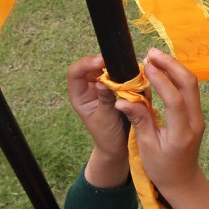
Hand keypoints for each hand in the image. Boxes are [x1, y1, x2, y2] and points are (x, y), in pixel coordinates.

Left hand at [67, 55, 129, 185]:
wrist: (118, 145)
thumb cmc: (107, 135)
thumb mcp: (105, 118)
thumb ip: (104, 100)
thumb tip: (103, 81)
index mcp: (79, 95)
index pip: (75, 73)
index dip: (86, 64)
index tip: (102, 62)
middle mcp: (88, 88)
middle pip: (91, 66)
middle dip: (104, 62)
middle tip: (119, 62)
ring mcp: (101, 86)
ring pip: (105, 68)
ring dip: (116, 67)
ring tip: (128, 69)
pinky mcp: (113, 88)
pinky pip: (117, 75)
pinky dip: (124, 74)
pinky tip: (133, 75)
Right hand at [116, 48, 205, 196]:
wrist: (183, 180)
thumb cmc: (162, 168)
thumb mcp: (146, 147)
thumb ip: (139, 120)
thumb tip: (123, 100)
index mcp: (181, 133)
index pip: (175, 101)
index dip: (162, 81)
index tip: (146, 67)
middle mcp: (195, 122)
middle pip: (190, 85)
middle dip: (171, 65)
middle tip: (150, 53)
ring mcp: (198, 116)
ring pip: (192, 84)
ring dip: (174, 67)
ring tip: (154, 57)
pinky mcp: (196, 113)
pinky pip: (190, 89)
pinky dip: (177, 76)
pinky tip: (163, 69)